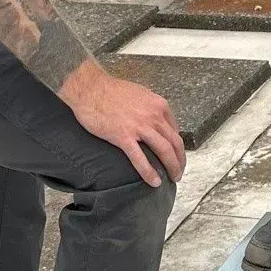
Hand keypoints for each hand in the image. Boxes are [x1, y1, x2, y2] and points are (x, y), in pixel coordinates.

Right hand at [59, 60, 184, 186]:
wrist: (90, 88)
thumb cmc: (111, 90)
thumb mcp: (140, 94)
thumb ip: (151, 108)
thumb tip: (156, 121)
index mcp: (159, 105)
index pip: (175, 131)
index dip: (179, 147)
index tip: (177, 156)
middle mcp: (154, 116)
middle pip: (175, 143)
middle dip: (180, 161)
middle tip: (178, 172)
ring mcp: (139, 127)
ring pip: (164, 151)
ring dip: (171, 167)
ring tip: (173, 178)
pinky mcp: (123, 136)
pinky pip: (140, 159)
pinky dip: (149, 173)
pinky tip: (154, 182)